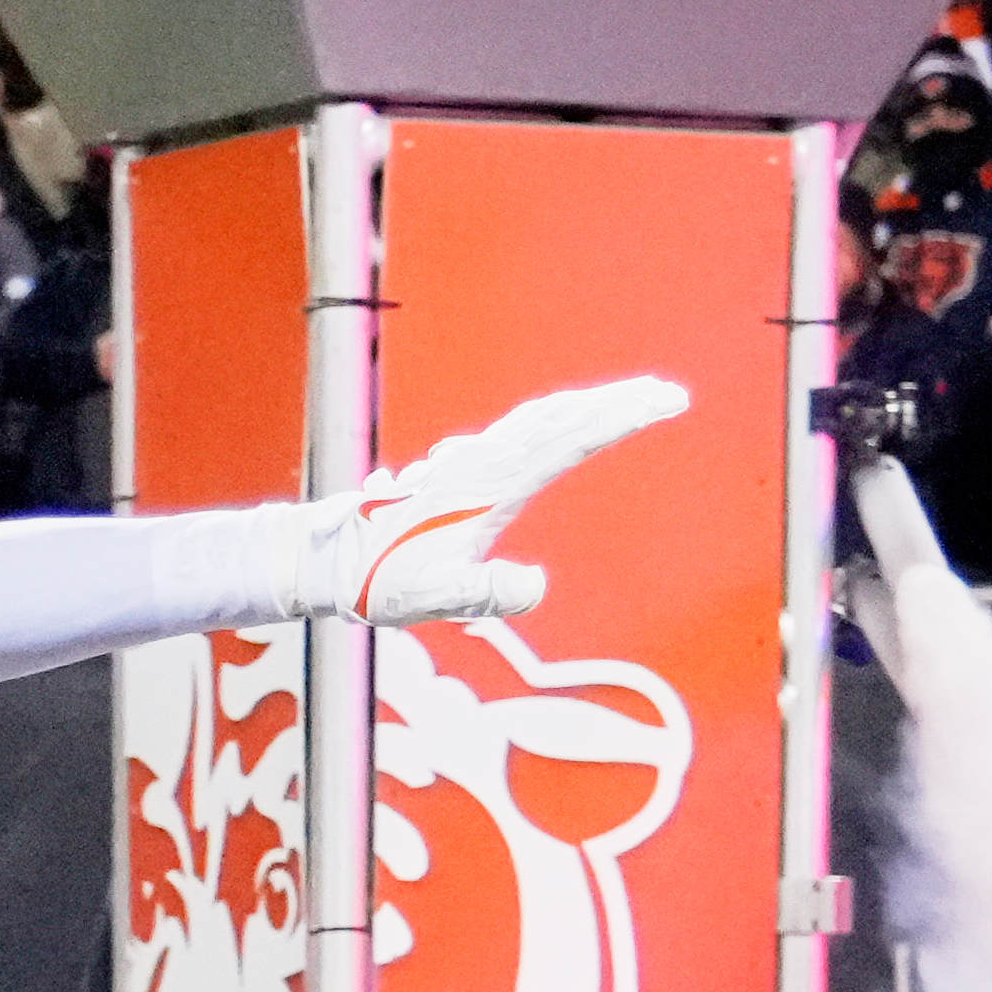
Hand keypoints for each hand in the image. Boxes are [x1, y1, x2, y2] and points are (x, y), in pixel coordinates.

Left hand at [325, 372, 683, 622]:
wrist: (325, 559)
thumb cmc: (378, 581)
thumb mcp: (434, 598)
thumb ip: (485, 593)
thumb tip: (536, 583)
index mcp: (488, 485)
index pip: (567, 440)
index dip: (619, 418)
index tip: (664, 400)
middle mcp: (481, 464)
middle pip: (559, 419)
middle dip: (615, 402)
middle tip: (665, 393)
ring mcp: (468, 464)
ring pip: (536, 421)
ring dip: (585, 407)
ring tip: (627, 402)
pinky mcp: (458, 471)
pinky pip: (516, 434)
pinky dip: (551, 421)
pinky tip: (558, 424)